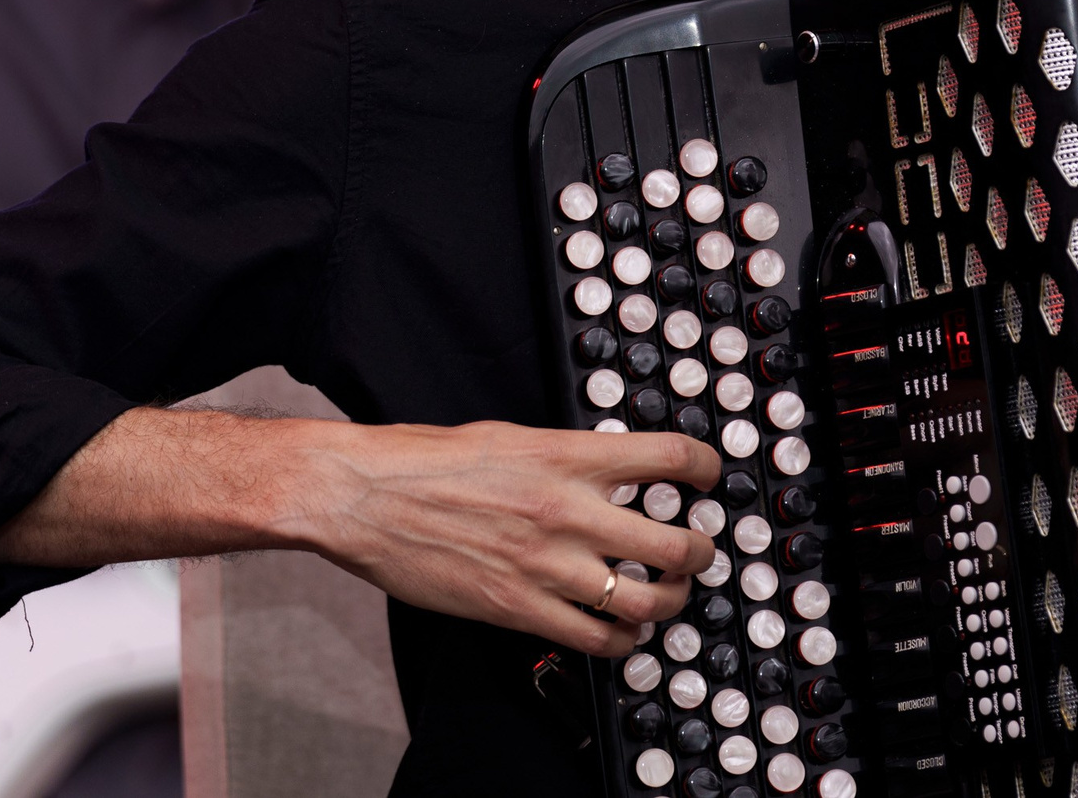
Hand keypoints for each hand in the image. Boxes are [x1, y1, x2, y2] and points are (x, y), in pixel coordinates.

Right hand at [299, 420, 721, 657]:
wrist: (365, 496)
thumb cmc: (426, 460)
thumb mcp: (512, 436)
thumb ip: (565, 454)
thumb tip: (604, 467)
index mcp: (568, 456)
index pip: (671, 458)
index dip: (707, 468)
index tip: (712, 477)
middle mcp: (569, 510)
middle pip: (676, 543)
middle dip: (700, 553)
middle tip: (697, 552)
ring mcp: (547, 564)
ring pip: (647, 600)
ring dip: (670, 603)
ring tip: (667, 596)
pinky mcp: (518, 608)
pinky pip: (595, 638)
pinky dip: (621, 641)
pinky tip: (620, 632)